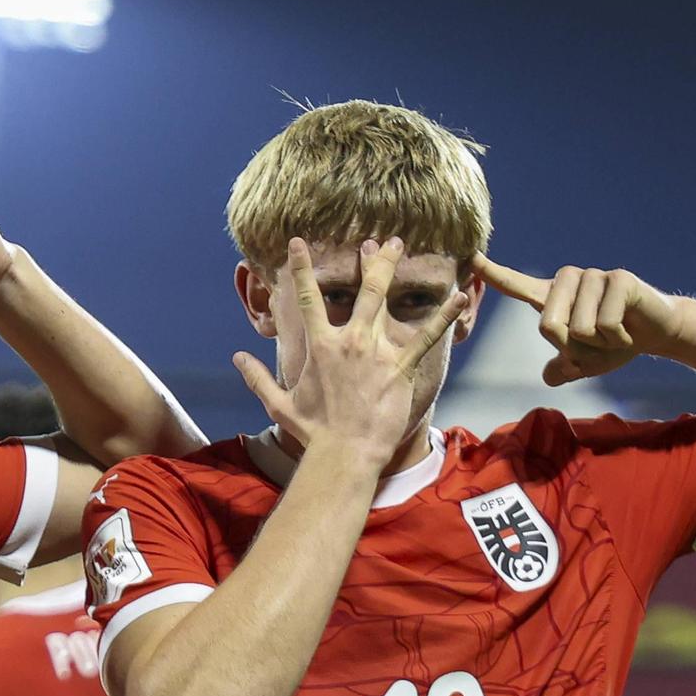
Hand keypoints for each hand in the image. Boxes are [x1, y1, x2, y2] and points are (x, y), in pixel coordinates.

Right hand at [234, 237, 467, 463]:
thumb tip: (237, 357)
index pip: (307, 298)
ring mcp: (376, 351)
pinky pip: (425, 336)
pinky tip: (459, 297)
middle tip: (377, 241)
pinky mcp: (400, 367)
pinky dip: (443, 315)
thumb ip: (257, 377)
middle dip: (370, 261)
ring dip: (392, 270)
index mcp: (319, 347)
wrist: (344, 453)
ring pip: (386, 300)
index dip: (300, 268)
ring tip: (399, 247)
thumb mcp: (279, 404)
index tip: (298, 243)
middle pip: (361, 290)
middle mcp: (348, 341)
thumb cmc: (313, 432)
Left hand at [476, 255, 688, 385]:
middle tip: (594, 344)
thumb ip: (563, 369)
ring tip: (612, 333)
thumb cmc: (614, 344)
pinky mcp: (618, 278)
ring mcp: (593, 276)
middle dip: (572, 348)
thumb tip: (549, 376)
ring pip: (579, 328)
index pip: (516, 285)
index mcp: (551, 297)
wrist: (656, 332)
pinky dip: (616, 339)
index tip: (471, 259)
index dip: (493, 274)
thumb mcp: (584, 364)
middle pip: (548, 326)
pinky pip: (604, 324)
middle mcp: (567, 281)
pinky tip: (627, 330)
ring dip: (598, 345)